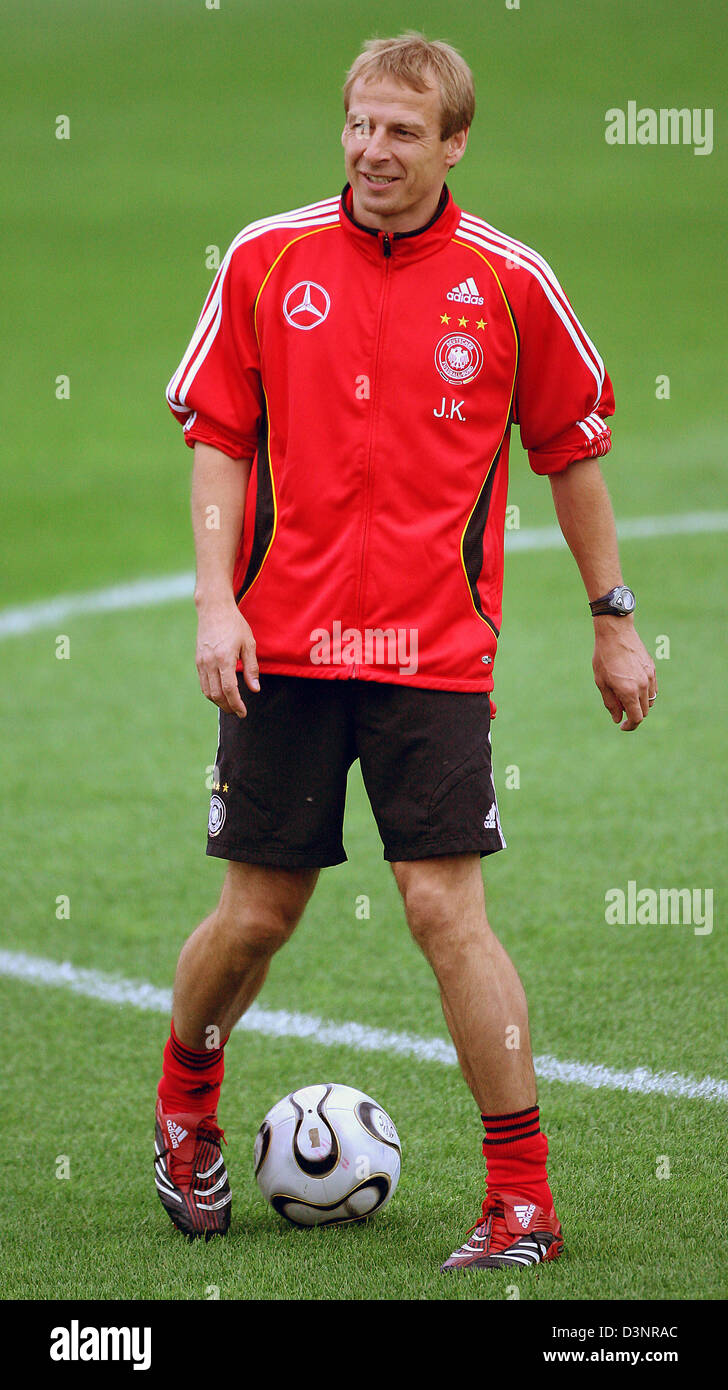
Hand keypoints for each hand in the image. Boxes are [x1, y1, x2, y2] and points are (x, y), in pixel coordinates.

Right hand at [195, 598, 258, 716]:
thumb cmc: (234, 624)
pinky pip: (203, 683)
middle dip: (228, 707)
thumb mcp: (249, 644)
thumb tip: (255, 689)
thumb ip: (251, 668)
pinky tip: (221, 694)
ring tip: (231, 705)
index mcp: (224, 658)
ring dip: (219, 702)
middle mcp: (210, 662)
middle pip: (217, 694)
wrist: (213, 609)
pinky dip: (211, 693)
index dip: (237, 704)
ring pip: (207, 691)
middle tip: (238, 712)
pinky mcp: (198, 661)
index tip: (244, 713)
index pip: (229, 689)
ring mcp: (201, 662)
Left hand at [592, 618, 656, 730]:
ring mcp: (650, 677)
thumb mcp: (601, 682)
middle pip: (644, 712)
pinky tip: (633, 687)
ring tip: (625, 696)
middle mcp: (642, 686)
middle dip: (633, 715)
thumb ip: (610, 703)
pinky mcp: (652, 669)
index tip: (622, 726)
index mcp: (628, 691)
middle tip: (620, 710)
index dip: (630, 726)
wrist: (616, 633)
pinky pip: (653, 689)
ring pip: (650, 701)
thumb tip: (617, 719)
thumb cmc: (604, 657)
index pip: (636, 718)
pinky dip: (645, 694)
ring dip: (640, 705)